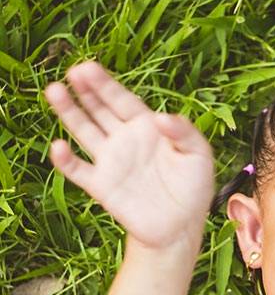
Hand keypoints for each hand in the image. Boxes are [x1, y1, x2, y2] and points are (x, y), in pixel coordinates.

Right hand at [44, 60, 214, 248]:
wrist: (181, 226)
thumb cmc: (194, 188)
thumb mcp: (199, 155)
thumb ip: (185, 132)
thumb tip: (162, 117)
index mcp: (147, 128)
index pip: (122, 100)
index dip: (106, 84)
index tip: (88, 67)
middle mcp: (124, 140)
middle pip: (99, 109)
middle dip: (86, 91)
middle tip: (73, 72)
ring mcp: (110, 162)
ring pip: (83, 130)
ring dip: (68, 112)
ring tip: (54, 91)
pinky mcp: (101, 186)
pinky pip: (78, 170)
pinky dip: (65, 160)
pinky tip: (59, 147)